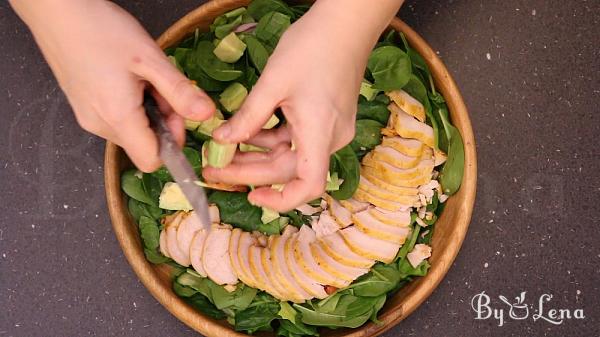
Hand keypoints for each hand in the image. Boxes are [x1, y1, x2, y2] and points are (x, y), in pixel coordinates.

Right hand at [10, 0, 214, 171]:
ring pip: (130, 131)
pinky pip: (115, 118)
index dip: (172, 144)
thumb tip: (207, 115)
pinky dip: (129, 105)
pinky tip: (127, 77)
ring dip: (146, 112)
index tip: (177, 113)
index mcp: (117, 118)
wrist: (58, 11)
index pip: (150, 161)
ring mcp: (87, 117)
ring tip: (142, 77)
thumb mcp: (150, 59)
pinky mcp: (82, 107)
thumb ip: (180, 92)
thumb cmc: (102, 30)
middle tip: (161, 86)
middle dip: (161, 121)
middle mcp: (99, 125)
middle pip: (142, 144)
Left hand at [203, 0, 399, 211]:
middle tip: (214, 169)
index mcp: (320, 133)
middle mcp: (331, 138)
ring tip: (223, 151)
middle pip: (289, 169)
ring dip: (258, 154)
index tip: (251, 197)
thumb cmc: (313, 47)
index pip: (308, 185)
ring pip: (290, 154)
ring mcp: (332, 129)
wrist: (347, 22)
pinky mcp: (328, 119)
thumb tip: (222, 140)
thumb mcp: (273, 83)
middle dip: (250, 171)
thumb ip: (248, 116)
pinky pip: (297, 138)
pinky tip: (246, 132)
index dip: (281, 201)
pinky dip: (271, 138)